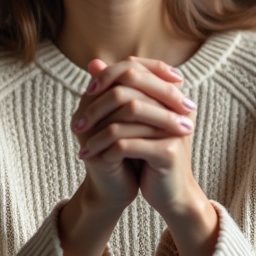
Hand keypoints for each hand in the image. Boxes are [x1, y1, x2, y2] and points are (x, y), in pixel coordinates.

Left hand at [71, 57, 217, 255]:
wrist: (170, 193)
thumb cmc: (149, 154)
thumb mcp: (131, 120)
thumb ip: (116, 90)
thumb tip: (93, 62)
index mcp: (170, 93)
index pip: (136, 68)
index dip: (109, 75)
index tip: (87, 92)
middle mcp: (177, 104)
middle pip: (132, 85)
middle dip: (100, 103)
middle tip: (79, 121)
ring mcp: (175, 127)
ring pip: (127, 114)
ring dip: (98, 130)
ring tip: (80, 142)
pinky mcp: (168, 152)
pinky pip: (127, 143)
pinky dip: (104, 149)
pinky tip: (89, 157)